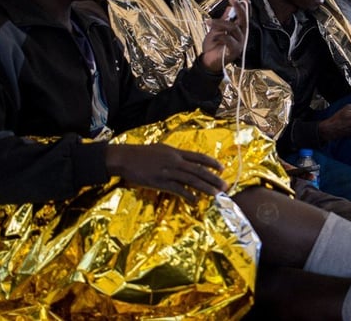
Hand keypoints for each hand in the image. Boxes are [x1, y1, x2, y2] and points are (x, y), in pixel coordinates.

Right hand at [105, 144, 227, 203]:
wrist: (125, 158)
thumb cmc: (142, 153)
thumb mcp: (161, 149)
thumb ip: (174, 155)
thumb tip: (185, 160)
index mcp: (176, 152)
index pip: (199, 157)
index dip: (212, 163)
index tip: (222, 169)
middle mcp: (175, 161)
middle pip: (199, 170)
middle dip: (214, 178)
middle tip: (225, 186)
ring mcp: (168, 172)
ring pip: (192, 180)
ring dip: (206, 188)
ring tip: (216, 194)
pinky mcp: (161, 182)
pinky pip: (178, 190)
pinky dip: (188, 195)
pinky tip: (196, 201)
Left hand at [201, 0, 248, 72]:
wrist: (208, 62)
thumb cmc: (213, 47)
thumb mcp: (216, 30)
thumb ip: (223, 20)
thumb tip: (229, 9)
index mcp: (238, 31)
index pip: (244, 17)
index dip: (245, 7)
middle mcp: (241, 36)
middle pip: (243, 20)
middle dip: (238, 8)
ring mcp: (239, 43)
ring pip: (233, 28)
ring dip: (220, 23)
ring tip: (209, 22)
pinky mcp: (234, 50)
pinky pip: (228, 39)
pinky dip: (220, 36)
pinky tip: (214, 37)